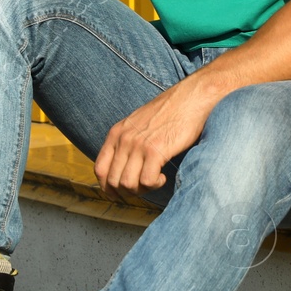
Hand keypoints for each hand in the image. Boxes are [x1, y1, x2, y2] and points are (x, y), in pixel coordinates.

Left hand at [95, 77, 218, 205]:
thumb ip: (127, 142)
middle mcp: (124, 139)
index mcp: (116, 133)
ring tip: (154, 181)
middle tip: (143, 188)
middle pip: (113, 181)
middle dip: (127, 192)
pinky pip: (147, 181)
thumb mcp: (138, 124)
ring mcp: (139, 145)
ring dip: (142, 189)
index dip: (108, 188)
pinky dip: (155, 185)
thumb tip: (123, 167)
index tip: (121, 193)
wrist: (191, 98)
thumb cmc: (170, 112)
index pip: (99, 170)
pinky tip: (163, 176)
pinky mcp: (156, 150)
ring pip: (128, 184)